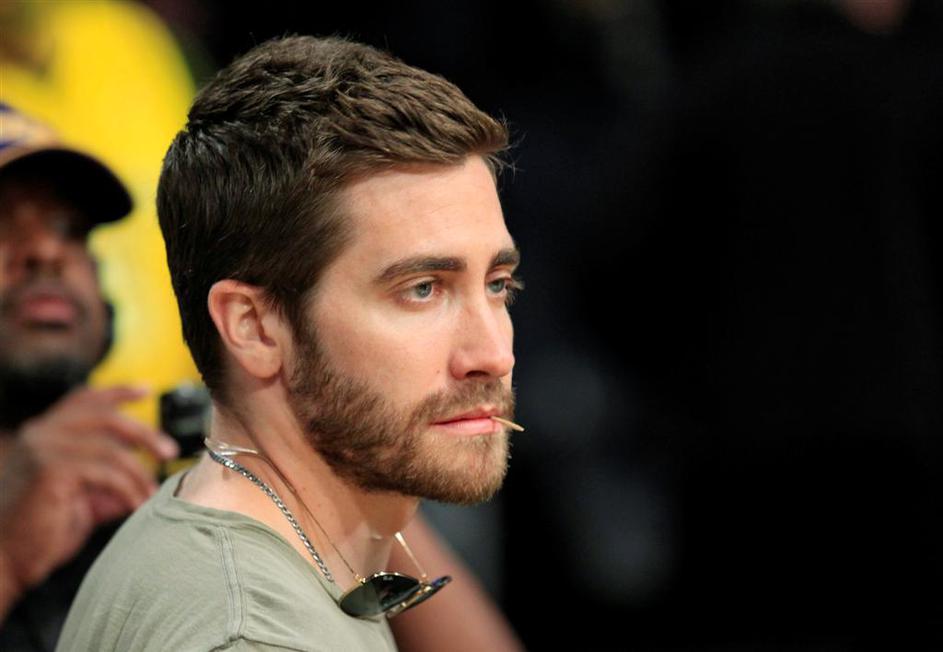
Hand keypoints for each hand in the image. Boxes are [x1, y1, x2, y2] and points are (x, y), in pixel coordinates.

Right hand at [0, 386, 178, 600]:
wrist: (5, 563)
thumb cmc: (39, 535)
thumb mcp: (79, 500)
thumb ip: (106, 483)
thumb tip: (144, 479)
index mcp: (43, 434)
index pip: (83, 399)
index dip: (116, 392)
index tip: (146, 390)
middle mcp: (40, 434)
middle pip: (105, 417)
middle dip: (144, 433)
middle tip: (169, 452)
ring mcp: (43, 450)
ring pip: (111, 449)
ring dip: (139, 473)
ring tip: (151, 494)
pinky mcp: (50, 471)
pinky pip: (106, 472)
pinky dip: (128, 489)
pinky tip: (137, 505)